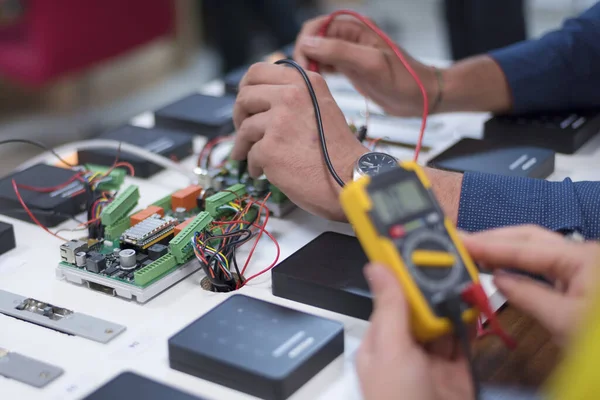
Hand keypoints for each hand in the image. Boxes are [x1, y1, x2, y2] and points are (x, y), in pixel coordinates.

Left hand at [231, 62, 367, 220]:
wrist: (349, 178)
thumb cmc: (337, 151)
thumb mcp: (322, 107)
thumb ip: (296, 96)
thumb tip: (263, 96)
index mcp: (304, 82)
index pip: (258, 71)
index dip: (246, 87)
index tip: (245, 101)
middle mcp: (292, 96)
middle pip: (245, 97)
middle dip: (239, 116)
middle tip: (242, 129)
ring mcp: (279, 121)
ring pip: (245, 128)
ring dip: (244, 145)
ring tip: (249, 156)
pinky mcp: (270, 147)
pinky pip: (250, 154)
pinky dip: (254, 165)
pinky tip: (263, 171)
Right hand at [294, 16, 437, 116]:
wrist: (422, 97)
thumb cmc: (404, 80)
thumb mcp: (370, 64)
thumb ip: (338, 51)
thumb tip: (308, 44)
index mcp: (356, 28)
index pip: (316, 26)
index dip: (305, 43)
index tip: (304, 65)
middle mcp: (350, 37)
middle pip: (314, 39)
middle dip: (305, 55)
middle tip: (306, 77)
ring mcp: (350, 53)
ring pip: (318, 53)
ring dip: (310, 65)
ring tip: (311, 82)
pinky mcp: (351, 69)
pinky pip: (327, 66)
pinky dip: (319, 73)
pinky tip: (319, 84)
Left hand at [357, 263, 473, 399]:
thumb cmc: (399, 398)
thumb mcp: (392, 350)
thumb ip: (390, 308)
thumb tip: (376, 266)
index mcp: (379, 345)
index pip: (390, 303)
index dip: (403, 279)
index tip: (416, 253)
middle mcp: (404, 352)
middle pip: (419, 313)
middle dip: (434, 292)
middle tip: (451, 264)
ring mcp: (431, 364)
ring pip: (443, 326)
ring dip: (454, 306)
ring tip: (466, 280)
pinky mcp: (456, 374)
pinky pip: (464, 345)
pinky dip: (471, 327)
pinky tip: (477, 307)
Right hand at [462, 225, 599, 344]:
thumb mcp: (565, 322)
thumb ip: (528, 296)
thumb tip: (497, 280)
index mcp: (582, 257)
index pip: (523, 247)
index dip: (488, 244)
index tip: (458, 241)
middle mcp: (582, 253)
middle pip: (528, 237)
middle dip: (494, 238)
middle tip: (460, 240)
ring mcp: (583, 265)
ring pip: (535, 247)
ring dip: (504, 248)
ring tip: (473, 250)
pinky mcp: (581, 279)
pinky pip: (542, 263)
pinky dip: (517, 262)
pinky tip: (500, 266)